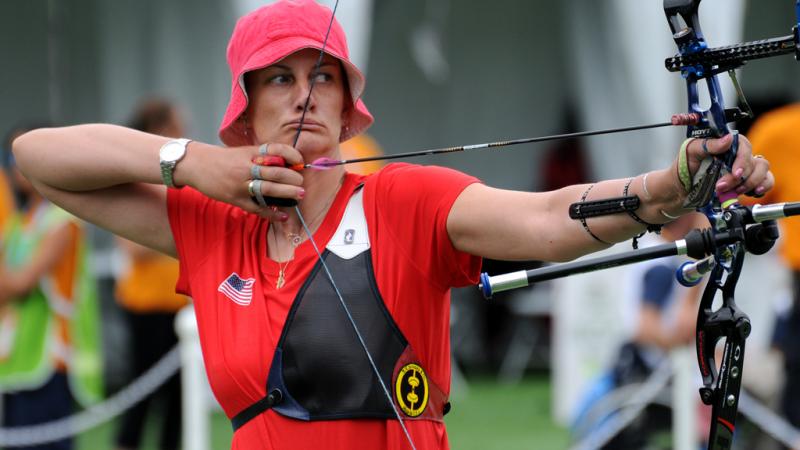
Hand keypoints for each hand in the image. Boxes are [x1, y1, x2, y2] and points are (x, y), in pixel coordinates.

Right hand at [177, 142, 303, 221]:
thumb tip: (288, 166)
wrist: (196, 165)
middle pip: (276, 172)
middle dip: (293, 179)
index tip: (300, 162)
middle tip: (302, 184)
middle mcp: (247, 167)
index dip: (292, 155)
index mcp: (251, 153)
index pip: (276, 150)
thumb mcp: (243, 153)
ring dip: (287, 193)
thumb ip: (263, 158)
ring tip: (299, 196)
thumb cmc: (224, 159)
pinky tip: (282, 215)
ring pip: (268, 189)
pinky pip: (257, 207)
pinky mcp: (235, 198)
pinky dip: (271, 213)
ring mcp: (240, 184)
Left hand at [683, 133, 773, 197]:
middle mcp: (735, 155)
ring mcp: (742, 169)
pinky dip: (763, 186)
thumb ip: (708, 144)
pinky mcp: (745, 183)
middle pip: (752, 161)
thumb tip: (728, 139)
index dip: (742, 159)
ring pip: (762, 169)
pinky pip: (766, 181)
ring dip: (750, 182)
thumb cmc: (682, 169)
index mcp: (724, 144)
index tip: (735, 173)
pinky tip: (754, 192)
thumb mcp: (690, 152)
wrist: (678, 191)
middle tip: (721, 186)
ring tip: (733, 191)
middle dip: (738, 177)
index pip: (743, 145)